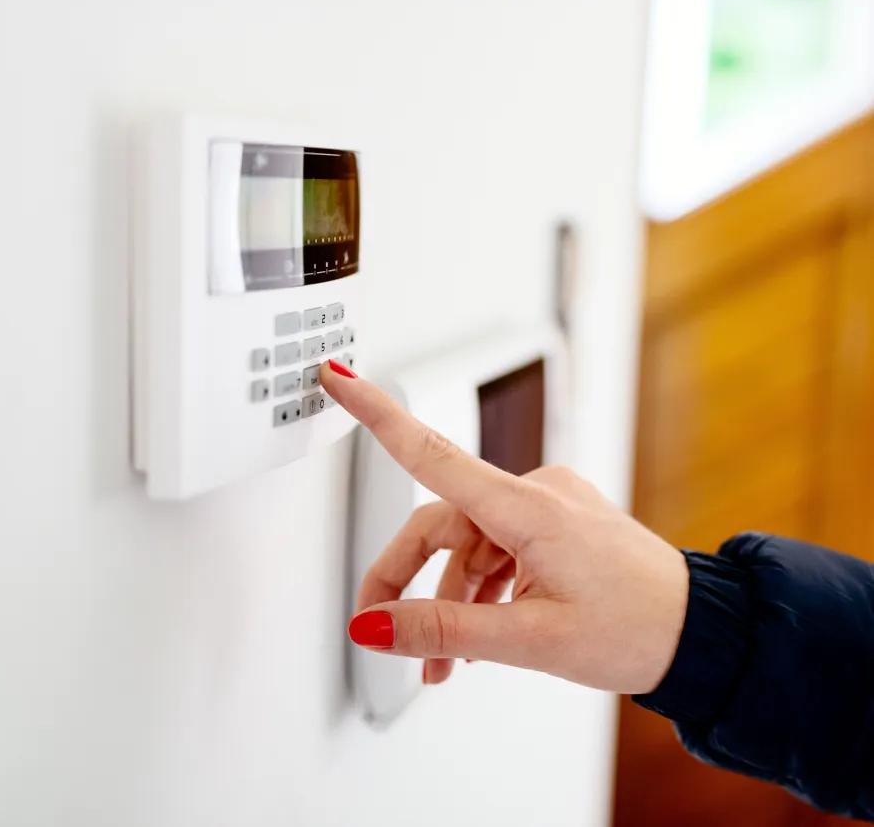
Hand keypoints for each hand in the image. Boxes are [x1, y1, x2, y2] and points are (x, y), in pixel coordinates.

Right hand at [320, 360, 688, 693]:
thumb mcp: (530, 640)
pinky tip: (477, 637)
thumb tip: (378, 627)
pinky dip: (480, 590)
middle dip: (406, 580)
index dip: (375, 413)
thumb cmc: (636, 628)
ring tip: (443, 662)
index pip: (431, 451)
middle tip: (381, 629)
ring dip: (448, 600)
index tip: (340, 378)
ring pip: (468, 544)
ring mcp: (547, 506)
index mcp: (528, 507)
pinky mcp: (556, 523)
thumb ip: (446, 629)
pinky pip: (498, 549)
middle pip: (439, 522)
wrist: (699, 632)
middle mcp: (535, 494)